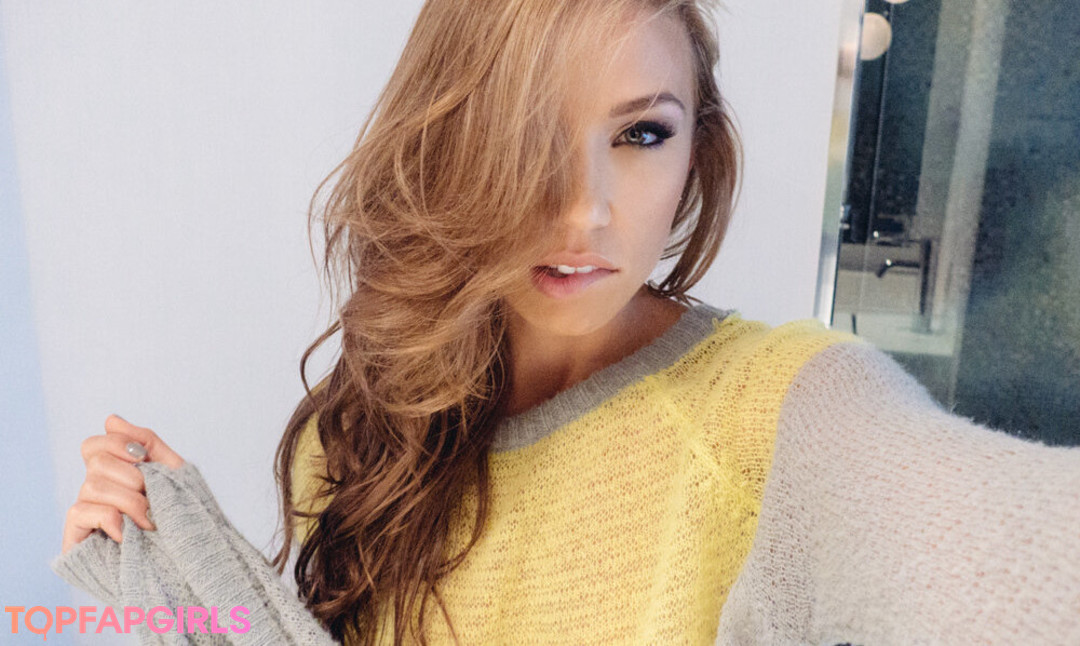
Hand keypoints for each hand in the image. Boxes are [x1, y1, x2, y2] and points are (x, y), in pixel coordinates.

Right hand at [61, 415, 184, 553]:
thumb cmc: (182, 518)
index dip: (119, 444)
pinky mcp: (76, 540)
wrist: (188, 563)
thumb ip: (146, 442)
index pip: (95, 444)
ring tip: (150, 522)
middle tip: (153, 499)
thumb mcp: (173, 474)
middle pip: (97, 462)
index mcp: (115, 474)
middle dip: (134, 477)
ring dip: (129, 501)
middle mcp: (95, 491)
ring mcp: (85, 516)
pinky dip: (112, 519)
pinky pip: (80, 512)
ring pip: (91, 486)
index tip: (144, 458)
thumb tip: (111, 419)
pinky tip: (130, 534)